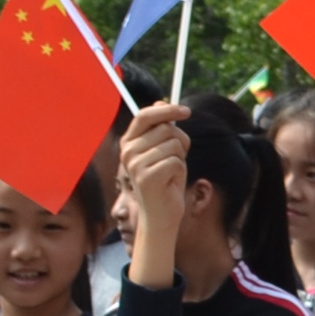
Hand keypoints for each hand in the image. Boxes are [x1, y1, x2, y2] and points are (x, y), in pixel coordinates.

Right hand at [117, 103, 193, 287]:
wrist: (162, 213)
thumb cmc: (166, 179)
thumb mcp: (166, 149)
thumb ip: (164, 128)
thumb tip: (162, 102)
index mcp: (129, 142)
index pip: (145, 115)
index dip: (167, 110)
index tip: (186, 111)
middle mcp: (128, 151)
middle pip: (166, 129)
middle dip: (180, 141)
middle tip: (176, 159)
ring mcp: (135, 164)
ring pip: (173, 144)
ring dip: (180, 158)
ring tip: (171, 172)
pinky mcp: (146, 177)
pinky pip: (176, 161)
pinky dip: (180, 170)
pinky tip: (170, 182)